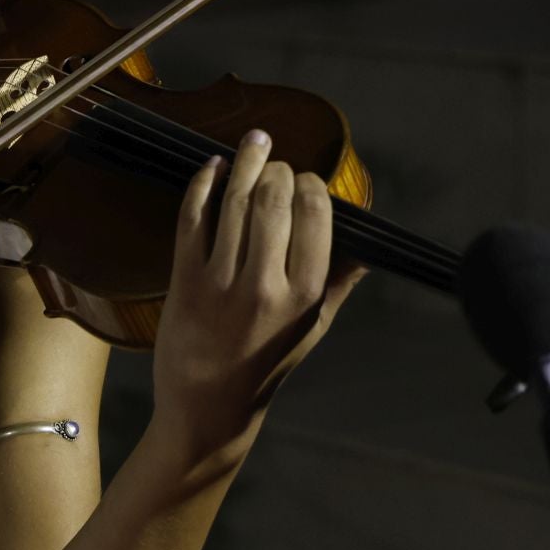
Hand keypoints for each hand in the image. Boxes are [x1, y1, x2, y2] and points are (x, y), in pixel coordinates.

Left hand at [151, 129, 366, 457]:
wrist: (208, 406)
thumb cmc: (265, 366)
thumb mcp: (313, 329)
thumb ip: (338, 283)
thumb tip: (366, 247)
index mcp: (304, 295)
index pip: (315, 215)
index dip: (310, 184)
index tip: (306, 177)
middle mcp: (264, 285)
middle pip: (273, 200)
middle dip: (276, 169)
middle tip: (275, 159)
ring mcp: (220, 281)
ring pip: (233, 202)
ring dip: (242, 162)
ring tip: (251, 142)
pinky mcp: (183, 279)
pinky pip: (192, 218)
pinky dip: (202, 185)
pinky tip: (212, 167)